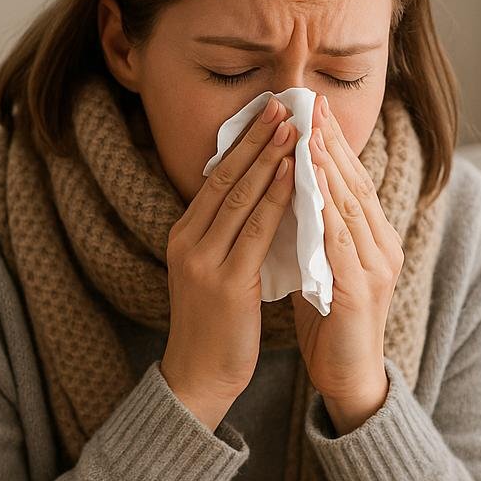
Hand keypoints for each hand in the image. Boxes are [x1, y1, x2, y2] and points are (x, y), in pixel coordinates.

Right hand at [161, 97, 297, 429]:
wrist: (198, 376)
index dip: (243, 142)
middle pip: (225, 177)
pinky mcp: (227, 283)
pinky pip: (256, 230)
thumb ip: (227, 235)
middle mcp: (189, 240)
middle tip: (283, 104)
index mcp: (184, 234)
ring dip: (270, 158)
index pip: (215, 177)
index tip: (268, 112)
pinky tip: (296, 175)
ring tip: (295, 127)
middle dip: (256, 138)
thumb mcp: (213, 270)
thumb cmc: (215, 325)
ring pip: (241, 197)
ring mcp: (205, 260)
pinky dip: (277, 198)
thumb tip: (256, 197)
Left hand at [293, 94, 402, 433]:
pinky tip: (307, 188)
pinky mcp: (361, 292)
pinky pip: (339, 242)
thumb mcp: (322, 267)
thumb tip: (288, 194)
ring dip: (328, 168)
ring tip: (306, 133)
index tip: (312, 109)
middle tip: (310, 104)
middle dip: (332, 142)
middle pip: (357, 183)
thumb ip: (314, 233)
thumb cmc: (331, 325)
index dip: (334, 144)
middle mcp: (382, 247)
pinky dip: (324, 211)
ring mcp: (375, 268)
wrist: (349, 379)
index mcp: (373, 239)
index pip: (353, 180)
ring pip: (350, 206)